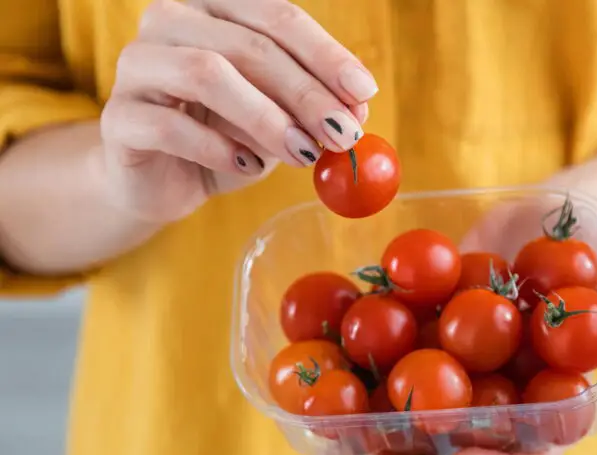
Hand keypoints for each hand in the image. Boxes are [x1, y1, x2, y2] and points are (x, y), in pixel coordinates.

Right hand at [100, 0, 375, 223]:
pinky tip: (248, 168)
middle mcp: (171, 21)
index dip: (326, 54)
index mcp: (215, 8)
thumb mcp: (278, 119)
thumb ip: (310, 107)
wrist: (162, 181)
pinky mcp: (118, 117)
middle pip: (249, 44)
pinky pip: (170, 125)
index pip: (277, 16)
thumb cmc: (224, 138)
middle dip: (306, 92)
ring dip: (266, 119)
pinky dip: (219, 149)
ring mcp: (138, 65)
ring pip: (207, 73)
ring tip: (303, 154)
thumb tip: (357, 108)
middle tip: (343, 133)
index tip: (364, 93)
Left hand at [318, 192, 596, 454]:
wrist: (551, 213)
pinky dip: (356, 378)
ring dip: (372, 441)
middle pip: (460, 448)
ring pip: (415, 418)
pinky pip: (389, 362)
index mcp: (548, 400)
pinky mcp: (426, 335)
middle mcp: (499, 397)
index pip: (531, 451)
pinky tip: (317, 386)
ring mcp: (459, 369)